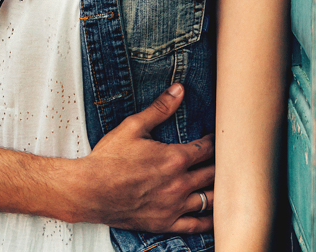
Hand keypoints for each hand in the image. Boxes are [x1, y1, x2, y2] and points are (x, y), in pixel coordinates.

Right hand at [72, 83, 214, 233]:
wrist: (89, 191)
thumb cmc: (108, 160)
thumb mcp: (133, 127)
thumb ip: (160, 108)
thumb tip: (179, 90)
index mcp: (174, 159)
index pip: (207, 149)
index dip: (215, 142)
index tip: (216, 138)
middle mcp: (179, 184)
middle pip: (213, 174)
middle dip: (221, 165)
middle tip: (226, 159)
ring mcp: (173, 206)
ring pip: (209, 200)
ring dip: (219, 190)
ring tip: (223, 184)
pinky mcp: (165, 222)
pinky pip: (195, 226)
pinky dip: (208, 221)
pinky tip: (214, 217)